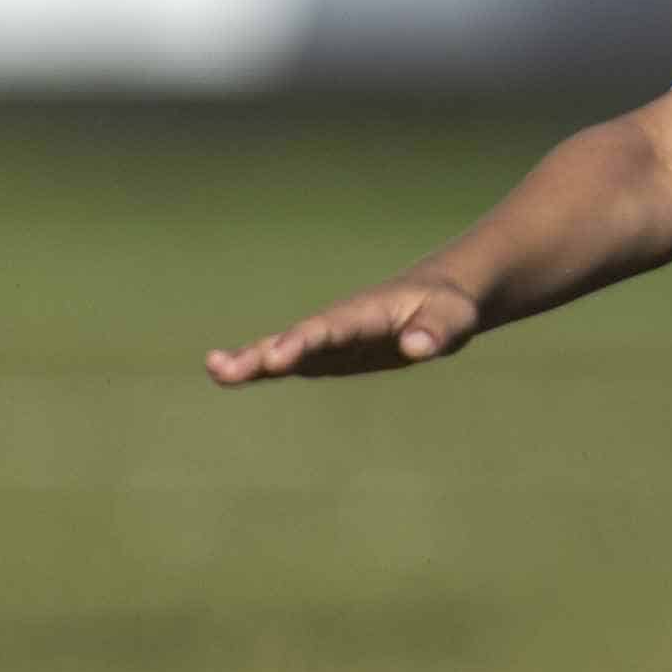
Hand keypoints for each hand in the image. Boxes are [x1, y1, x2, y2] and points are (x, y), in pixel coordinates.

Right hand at [204, 275, 482, 385]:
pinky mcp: (329, 354)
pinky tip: (230, 374)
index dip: (302, 342)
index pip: (330, 329)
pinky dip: (262, 368)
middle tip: (220, 368)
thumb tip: (416, 347)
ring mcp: (331, 340)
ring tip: (215, 370)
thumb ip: (437, 331)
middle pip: (296, 339)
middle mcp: (340, 324)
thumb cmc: (449, 307)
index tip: (274, 359)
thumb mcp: (455, 318)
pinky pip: (292, 362)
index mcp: (367, 313)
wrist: (440, 298)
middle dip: (261, 354)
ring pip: (286, 351)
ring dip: (251, 362)